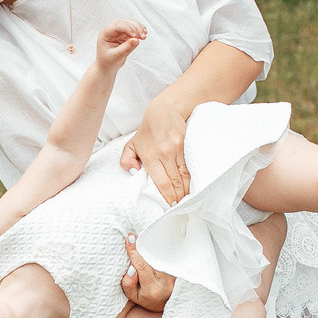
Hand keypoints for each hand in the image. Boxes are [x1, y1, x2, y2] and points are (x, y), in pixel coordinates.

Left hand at [94, 19, 147, 68]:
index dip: (128, 29)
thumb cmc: (107, 62)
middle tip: (143, 37)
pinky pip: (133, 29)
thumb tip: (136, 40)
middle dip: (136, 28)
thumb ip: (126, 48)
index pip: (118, 26)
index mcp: (106, 33)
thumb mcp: (116, 56)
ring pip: (131, 24)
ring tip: (144, 37)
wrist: (106, 67)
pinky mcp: (124, 35)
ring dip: (139, 29)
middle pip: (126, 23)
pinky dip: (139, 31)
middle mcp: (112, 30)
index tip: (135, 36)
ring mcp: (118, 32)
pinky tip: (143, 35)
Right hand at [119, 237, 173, 311]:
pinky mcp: (177, 271)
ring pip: (160, 257)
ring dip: (150, 249)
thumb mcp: (132, 295)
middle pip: (152, 259)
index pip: (142, 266)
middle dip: (142, 248)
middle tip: (134, 238)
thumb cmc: (144, 298)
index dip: (134, 252)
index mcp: (152, 290)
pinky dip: (157, 252)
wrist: (162, 304)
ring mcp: (173, 277)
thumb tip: (131, 268)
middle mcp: (165, 283)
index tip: (130, 238)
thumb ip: (128, 283)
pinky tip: (151, 249)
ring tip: (142, 245)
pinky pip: (166, 257)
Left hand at [122, 89, 192, 203]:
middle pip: (174, 182)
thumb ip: (126, 159)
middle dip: (177, 197)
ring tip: (186, 199)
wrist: (164, 111)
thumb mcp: (132, 144)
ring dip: (186, 190)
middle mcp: (163, 154)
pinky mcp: (185, 145)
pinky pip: (189, 167)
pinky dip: (191, 179)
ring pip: (183, 176)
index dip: (167, 196)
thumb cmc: (148, 131)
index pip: (161, 182)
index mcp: (149, 156)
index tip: (170, 205)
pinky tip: (191, 187)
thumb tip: (131, 172)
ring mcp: (175, 149)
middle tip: (179, 206)